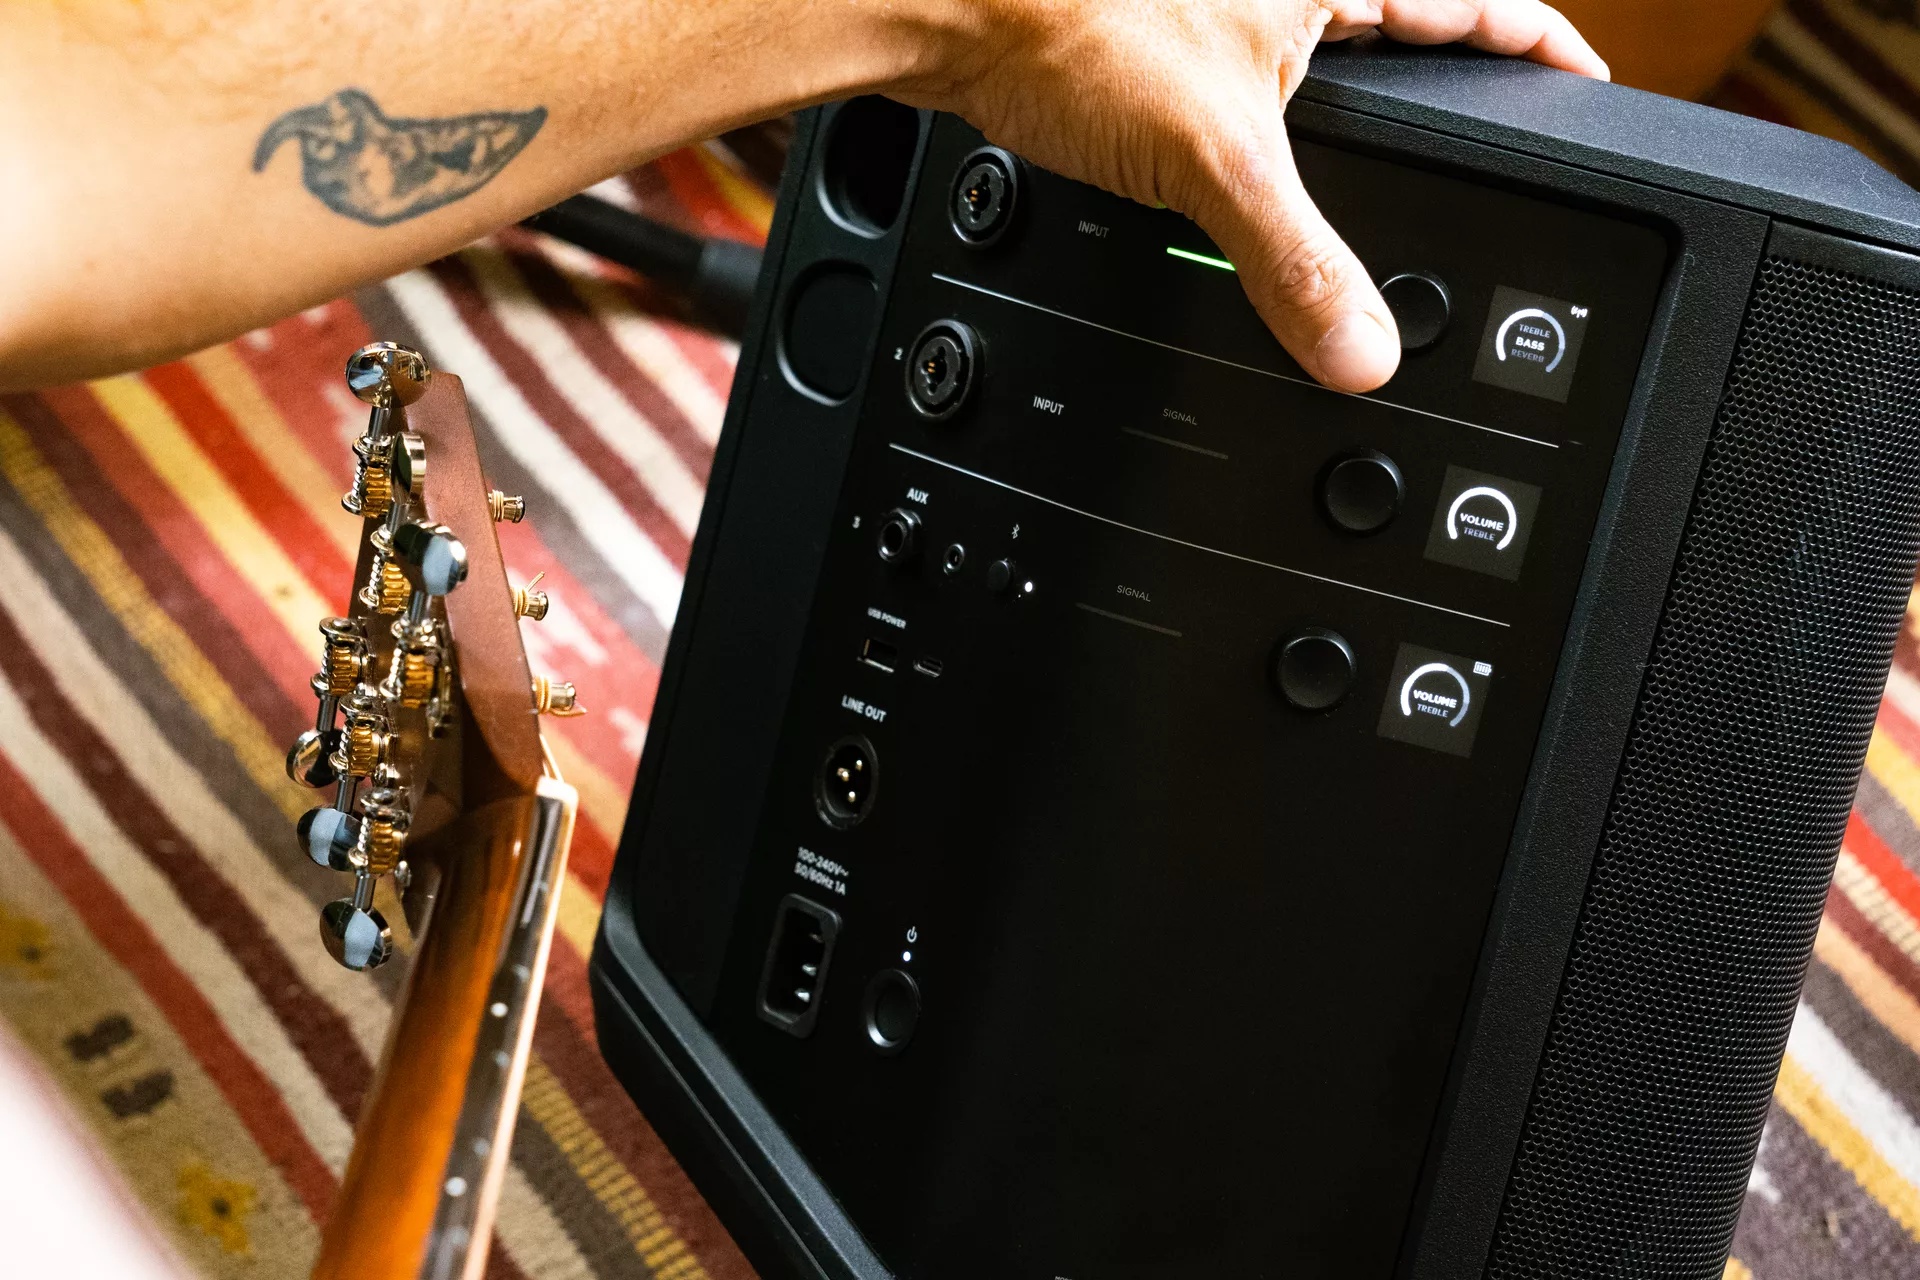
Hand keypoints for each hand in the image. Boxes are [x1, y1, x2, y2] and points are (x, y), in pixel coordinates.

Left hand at [892, 1, 1606, 391]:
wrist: (946, 5)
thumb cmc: (1065, 28)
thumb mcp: (1213, 160)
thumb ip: (1295, 261)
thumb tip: (1361, 352)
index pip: (1479, 3)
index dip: (1540, 52)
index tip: (1585, 90)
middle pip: (1408, 18)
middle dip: (1454, 73)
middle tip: (1496, 127)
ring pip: (1325, 41)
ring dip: (1361, 91)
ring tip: (1396, 151)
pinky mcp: (1164, 23)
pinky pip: (1254, 66)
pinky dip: (1273, 118)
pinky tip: (1261, 154)